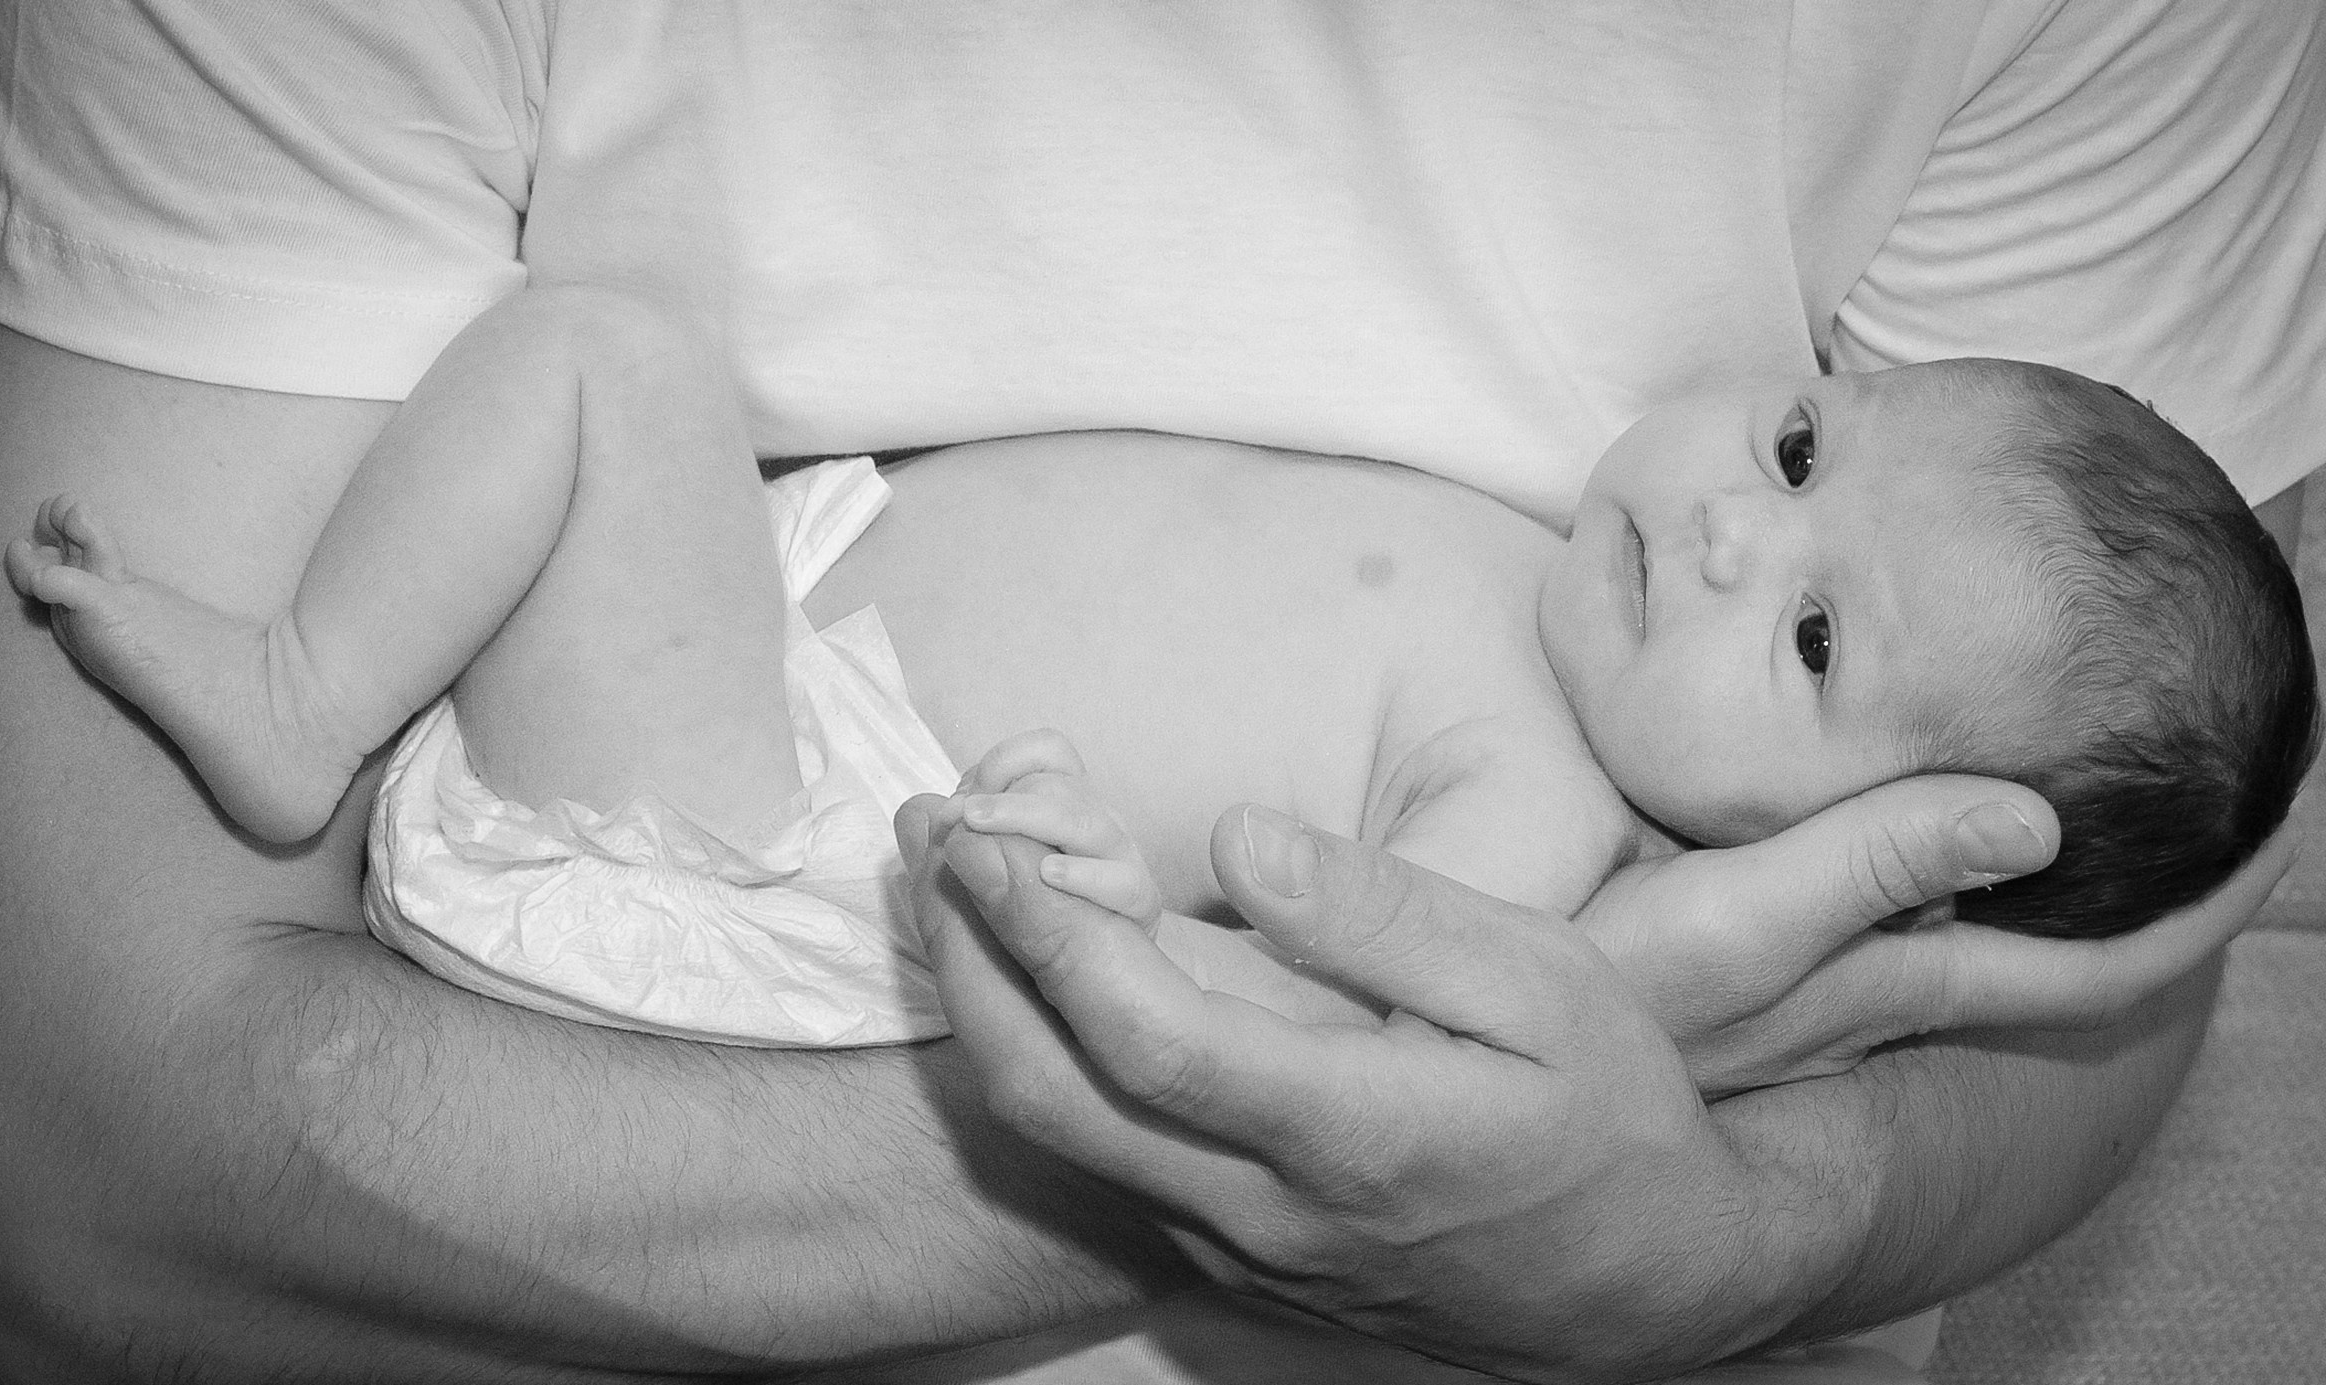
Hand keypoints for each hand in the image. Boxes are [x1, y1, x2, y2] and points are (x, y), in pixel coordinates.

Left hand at [899, 795, 1812, 1381]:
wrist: (1648, 1284)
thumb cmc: (1611, 1118)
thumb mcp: (1544, 984)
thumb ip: (1385, 914)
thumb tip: (1241, 841)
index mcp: (1352, 1133)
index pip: (1144, 1039)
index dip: (1042, 935)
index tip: (984, 837)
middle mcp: (1267, 1211)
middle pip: (1053, 1098)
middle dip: (965, 962)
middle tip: (927, 838)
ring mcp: (1239, 1249)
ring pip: (1059, 1140)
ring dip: (984, 1008)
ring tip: (953, 887)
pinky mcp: (1234, 1261)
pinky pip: (1100, 1162)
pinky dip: (1040, 1059)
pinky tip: (1037, 975)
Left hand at [954, 729, 1165, 927]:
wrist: (1112, 954)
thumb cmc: (1049, 901)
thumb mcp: (1004, 859)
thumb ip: (972, 832)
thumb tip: (933, 811)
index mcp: (1068, 799)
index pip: (1049, 751)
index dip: (1007, 759)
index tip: (971, 791)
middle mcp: (1098, 818)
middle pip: (1061, 786)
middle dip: (1009, 799)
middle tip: (966, 816)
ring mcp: (1122, 856)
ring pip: (1088, 822)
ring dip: (1032, 819)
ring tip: (987, 829)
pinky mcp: (1138, 899)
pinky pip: (1122, 881)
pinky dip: (1084, 875)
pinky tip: (1048, 874)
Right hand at [1577, 774, 2294, 1092]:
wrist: (1508, 1048)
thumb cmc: (1613, 992)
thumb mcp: (1741, 921)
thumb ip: (1873, 862)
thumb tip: (2041, 818)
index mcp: (1898, 975)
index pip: (2096, 969)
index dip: (2198, 918)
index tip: (2283, 830)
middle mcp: (1885, 984)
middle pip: (2060, 943)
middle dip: (2146, 876)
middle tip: (2214, 772)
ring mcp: (1830, 975)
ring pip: (1984, 916)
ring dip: (2056, 857)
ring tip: (2101, 766)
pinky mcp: (1771, 945)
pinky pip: (1908, 893)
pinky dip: (1953, 842)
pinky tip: (1932, 792)